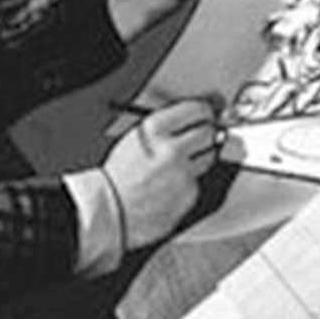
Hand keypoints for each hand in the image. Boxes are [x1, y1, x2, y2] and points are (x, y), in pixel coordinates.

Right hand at [100, 97, 224, 248]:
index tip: (206, 113)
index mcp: (155, 129)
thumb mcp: (134, 137)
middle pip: (208, 132)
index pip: (197, 110)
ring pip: (209, 157)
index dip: (204, 111)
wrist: (110, 209)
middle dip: (206, 133)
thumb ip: (163, 126)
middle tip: (202, 135)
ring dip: (200, 156)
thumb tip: (192, 117)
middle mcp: (172, 149)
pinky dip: (189, 181)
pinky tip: (172, 184)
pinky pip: (198, 181)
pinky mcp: (189, 194)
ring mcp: (182, 173)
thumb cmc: (118, 175)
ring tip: (180, 163)